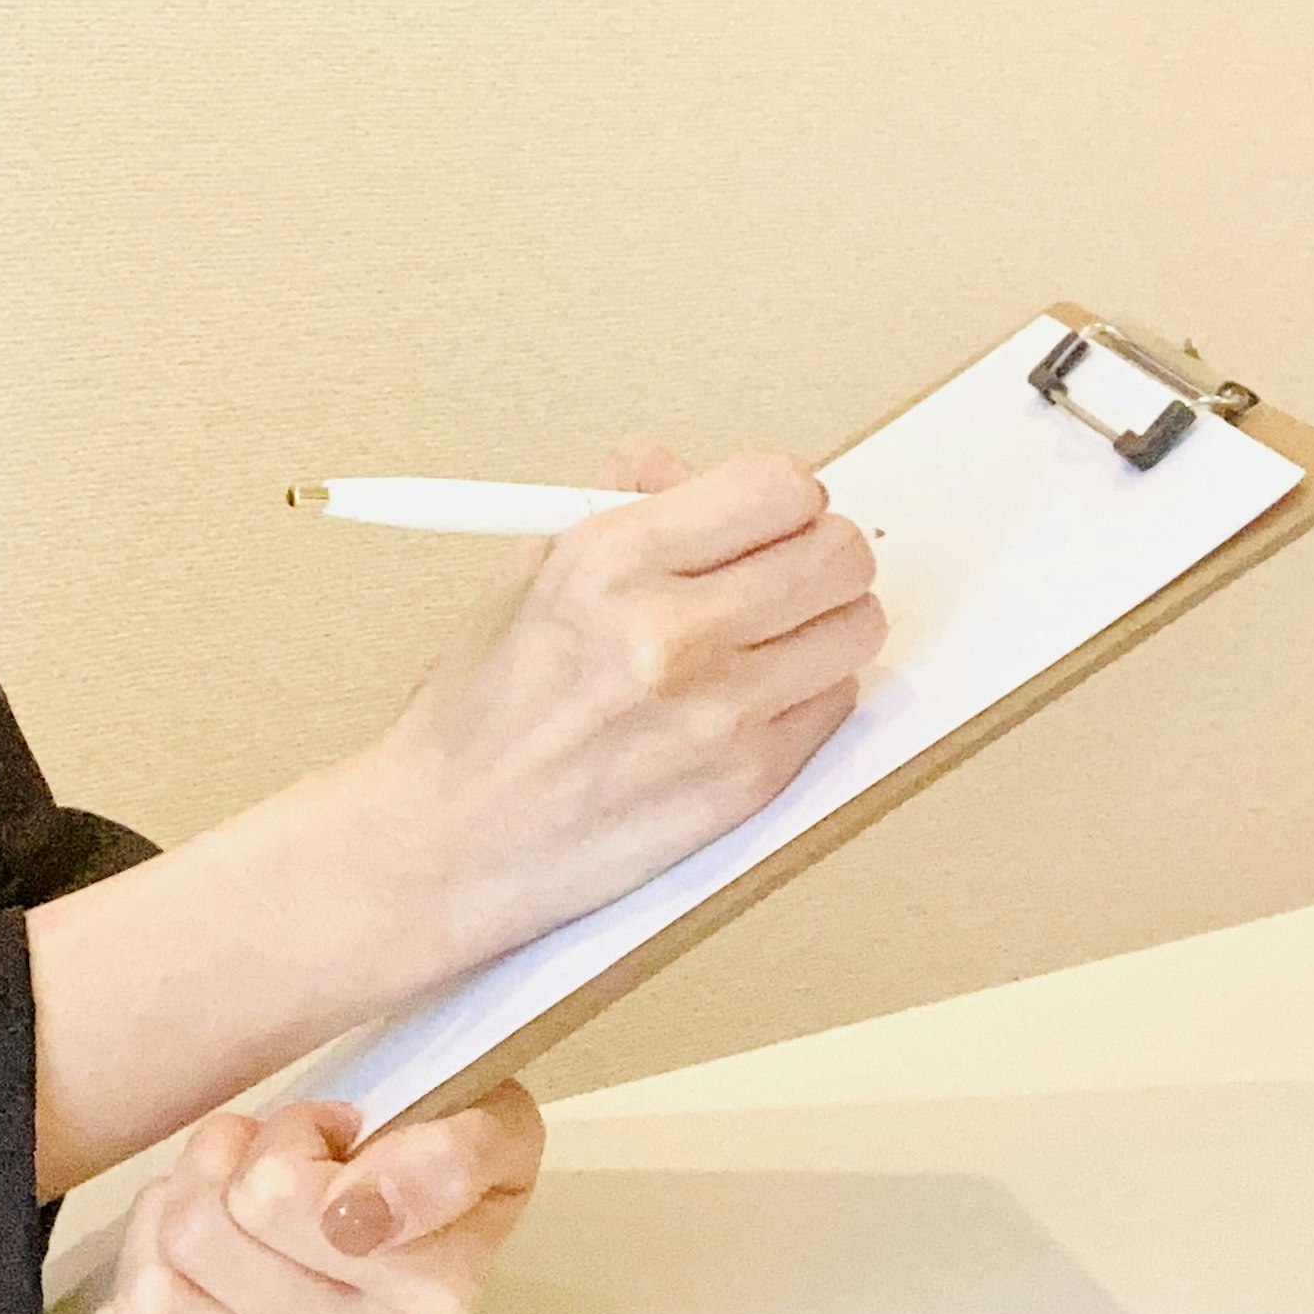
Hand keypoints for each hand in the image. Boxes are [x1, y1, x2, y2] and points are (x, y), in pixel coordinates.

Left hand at [83, 1087, 543, 1313]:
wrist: (426, 1215)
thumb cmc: (439, 1155)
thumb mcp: (493, 1126)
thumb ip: (453, 1157)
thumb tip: (363, 1211)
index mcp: (436, 1295)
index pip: (285, 1205)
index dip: (295, 1135)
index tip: (339, 1131)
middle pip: (205, 1233)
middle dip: (230, 1162)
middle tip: (277, 1154)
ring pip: (157, 1296)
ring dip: (178, 1217)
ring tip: (231, 1195)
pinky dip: (138, 1300)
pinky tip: (185, 1262)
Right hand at [340, 436, 884, 966]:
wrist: (454, 842)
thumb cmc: (482, 719)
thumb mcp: (529, 575)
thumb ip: (621, 508)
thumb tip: (684, 470)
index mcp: (609, 561)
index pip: (778, 485)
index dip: (785, 495)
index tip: (770, 513)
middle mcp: (670, 633)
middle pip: (839, 553)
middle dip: (819, 550)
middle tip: (787, 567)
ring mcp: (719, 712)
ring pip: (859, 627)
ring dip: (826, 622)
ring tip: (771, 634)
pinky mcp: (749, 781)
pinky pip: (836, 703)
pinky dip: (808, 692)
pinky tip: (751, 696)